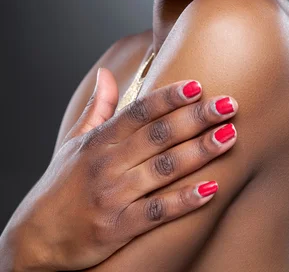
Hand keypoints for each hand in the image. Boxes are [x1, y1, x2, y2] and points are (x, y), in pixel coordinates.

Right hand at [0, 68, 237, 270]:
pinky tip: (211, 189)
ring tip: (230, 135)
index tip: (198, 85)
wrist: (35, 238)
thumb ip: (98, 108)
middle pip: (159, 134)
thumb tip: (106, 74)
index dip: (169, 96)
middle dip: (196, 118)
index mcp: (100, 140)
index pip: (140, 111)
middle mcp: (107, 163)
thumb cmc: (61, 185)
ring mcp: (113, 195)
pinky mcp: (117, 228)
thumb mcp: (75, 142)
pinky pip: (157, 212)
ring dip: (199, 151)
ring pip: (163, 168)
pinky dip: (184, 200)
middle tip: (229, 104)